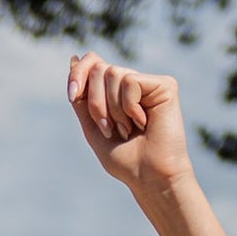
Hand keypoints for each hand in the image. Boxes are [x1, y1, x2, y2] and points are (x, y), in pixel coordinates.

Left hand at [67, 52, 190, 191]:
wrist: (149, 177)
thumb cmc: (125, 160)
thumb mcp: (93, 128)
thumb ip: (82, 98)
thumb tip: (74, 58)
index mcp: (114, 93)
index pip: (92, 63)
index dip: (78, 73)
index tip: (72, 95)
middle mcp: (131, 83)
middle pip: (99, 69)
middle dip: (96, 104)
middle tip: (109, 130)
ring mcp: (148, 83)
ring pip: (113, 74)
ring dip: (113, 110)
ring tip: (127, 130)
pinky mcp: (164, 84)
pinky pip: (130, 82)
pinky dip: (129, 107)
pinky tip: (143, 123)